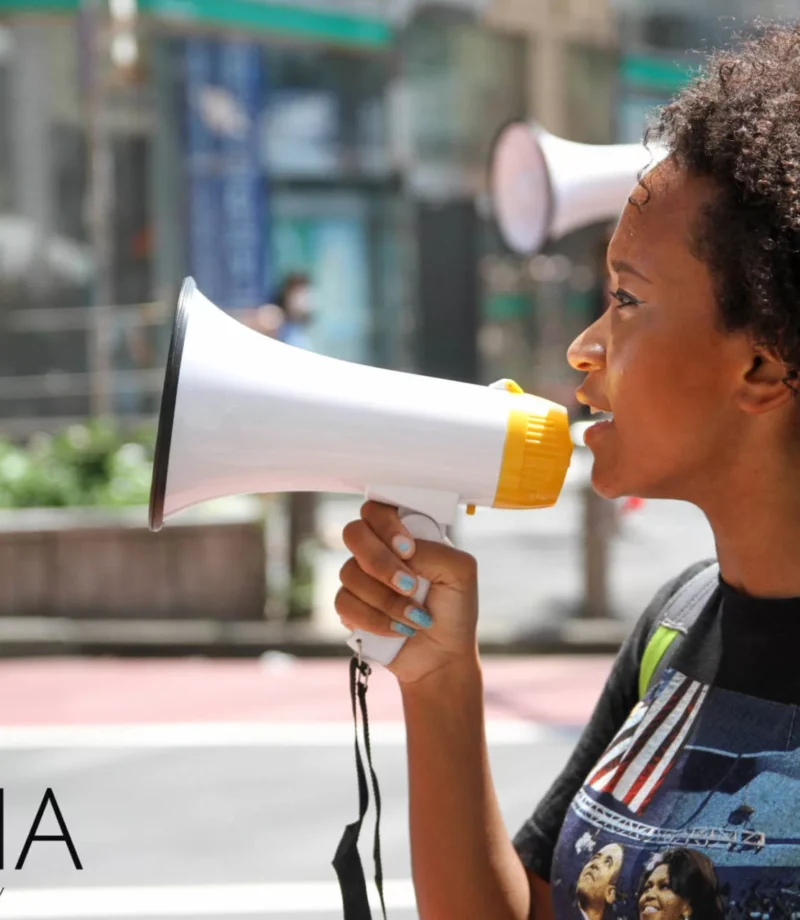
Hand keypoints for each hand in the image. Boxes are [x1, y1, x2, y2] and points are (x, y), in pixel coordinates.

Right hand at [336, 500, 479, 684]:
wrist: (443, 656)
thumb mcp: (459, 572)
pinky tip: (399, 630)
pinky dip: (375, 619)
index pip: (378, 509)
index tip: (408, 549)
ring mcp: (361, 578)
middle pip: (354, 533)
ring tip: (415, 617)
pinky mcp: (350, 607)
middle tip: (409, 585)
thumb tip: (400, 553)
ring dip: (387, 600)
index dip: (386, 525)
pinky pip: (344, 603)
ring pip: (349, 572)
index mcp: (404, 535)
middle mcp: (378, 551)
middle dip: (380, 562)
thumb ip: (432, 550)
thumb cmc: (454, 609)